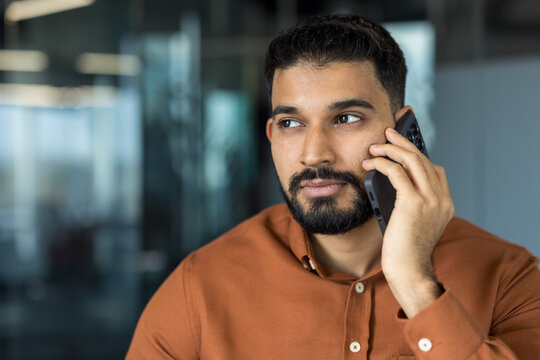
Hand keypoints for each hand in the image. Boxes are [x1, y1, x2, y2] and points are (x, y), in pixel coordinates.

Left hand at [362, 127, 454, 317]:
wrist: (409, 271)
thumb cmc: (405, 250)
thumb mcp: (412, 222)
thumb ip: (410, 202)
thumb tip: (390, 180)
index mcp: (445, 204)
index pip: (434, 170)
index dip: (418, 154)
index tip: (402, 144)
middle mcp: (442, 199)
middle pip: (423, 159)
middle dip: (403, 143)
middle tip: (388, 133)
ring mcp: (431, 200)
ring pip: (412, 161)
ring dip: (391, 149)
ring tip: (375, 146)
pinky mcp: (413, 203)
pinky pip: (396, 172)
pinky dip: (382, 163)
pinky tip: (370, 164)